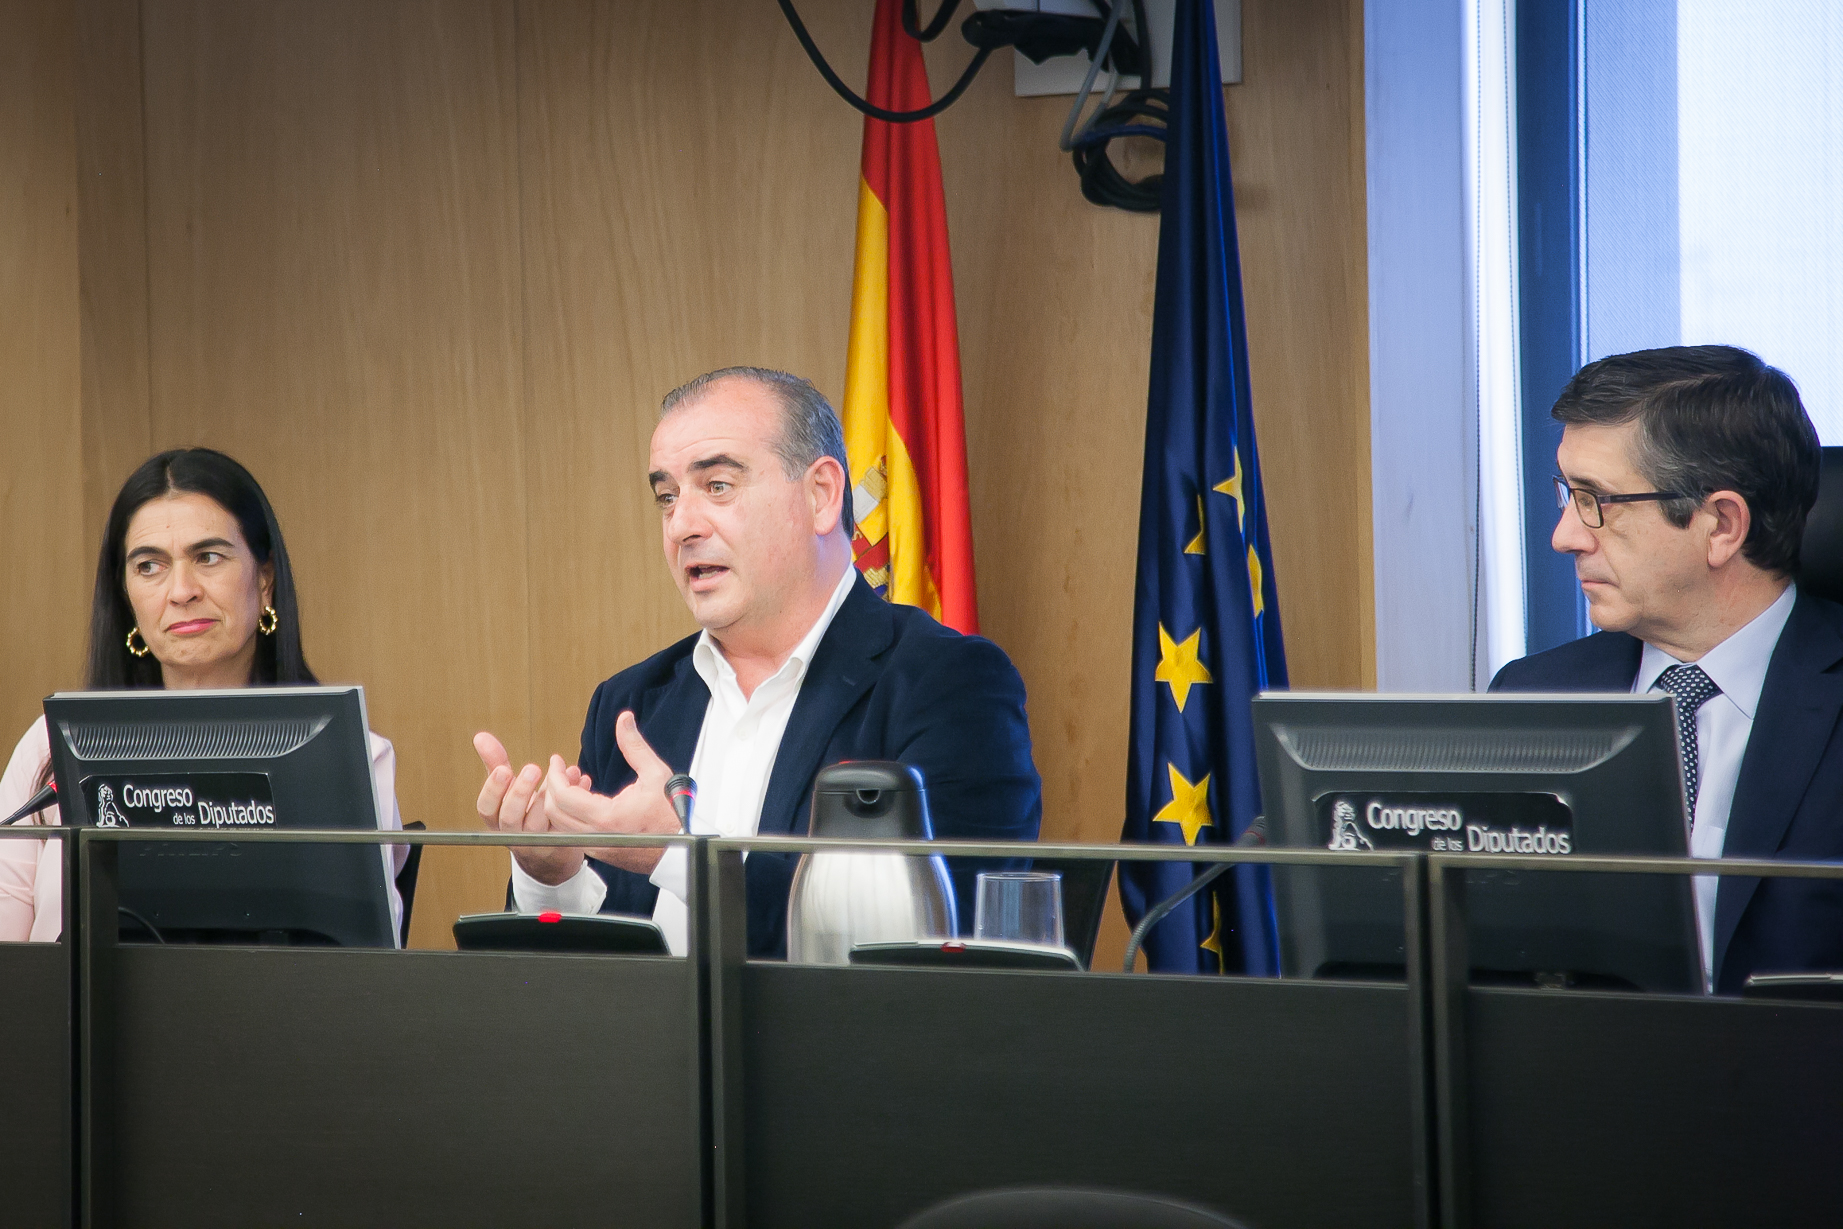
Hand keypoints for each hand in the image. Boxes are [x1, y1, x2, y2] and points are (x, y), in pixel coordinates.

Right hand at [473, 731, 585, 885]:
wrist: (548, 853)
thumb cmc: (524, 813)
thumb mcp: (507, 790)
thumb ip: (495, 763)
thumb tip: (480, 736)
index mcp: (497, 819)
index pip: (487, 808)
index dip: (493, 789)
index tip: (504, 769)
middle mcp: (513, 833)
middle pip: (510, 818)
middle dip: (521, 792)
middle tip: (533, 768)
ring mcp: (536, 842)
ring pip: (538, 824)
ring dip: (551, 796)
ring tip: (564, 773)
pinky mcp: (559, 846)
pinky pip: (565, 825)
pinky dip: (575, 801)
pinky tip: (582, 780)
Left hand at [538, 711, 680, 874]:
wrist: (683, 847)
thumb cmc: (672, 814)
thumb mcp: (655, 774)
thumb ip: (634, 746)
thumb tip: (624, 720)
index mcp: (606, 818)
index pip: (562, 796)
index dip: (554, 775)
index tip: (556, 760)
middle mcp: (596, 836)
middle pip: (554, 812)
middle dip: (554, 786)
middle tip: (564, 769)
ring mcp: (597, 847)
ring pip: (561, 825)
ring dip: (562, 802)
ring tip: (578, 782)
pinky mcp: (601, 852)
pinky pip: (574, 833)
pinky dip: (572, 815)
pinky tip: (588, 799)